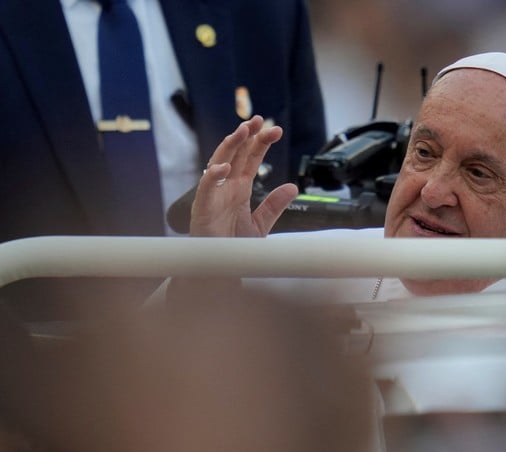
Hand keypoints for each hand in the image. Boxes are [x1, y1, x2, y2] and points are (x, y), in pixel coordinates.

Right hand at [190, 116, 298, 236]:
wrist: (219, 268)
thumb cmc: (233, 244)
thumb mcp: (261, 223)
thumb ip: (274, 205)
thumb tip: (293, 186)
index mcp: (240, 187)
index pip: (251, 159)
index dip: (261, 142)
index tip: (275, 129)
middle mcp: (226, 186)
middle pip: (236, 154)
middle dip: (246, 135)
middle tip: (258, 120)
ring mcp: (213, 194)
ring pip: (219, 162)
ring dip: (230, 146)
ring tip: (242, 131)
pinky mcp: (202, 207)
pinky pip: (206, 188)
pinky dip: (213, 176)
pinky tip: (225, 167)